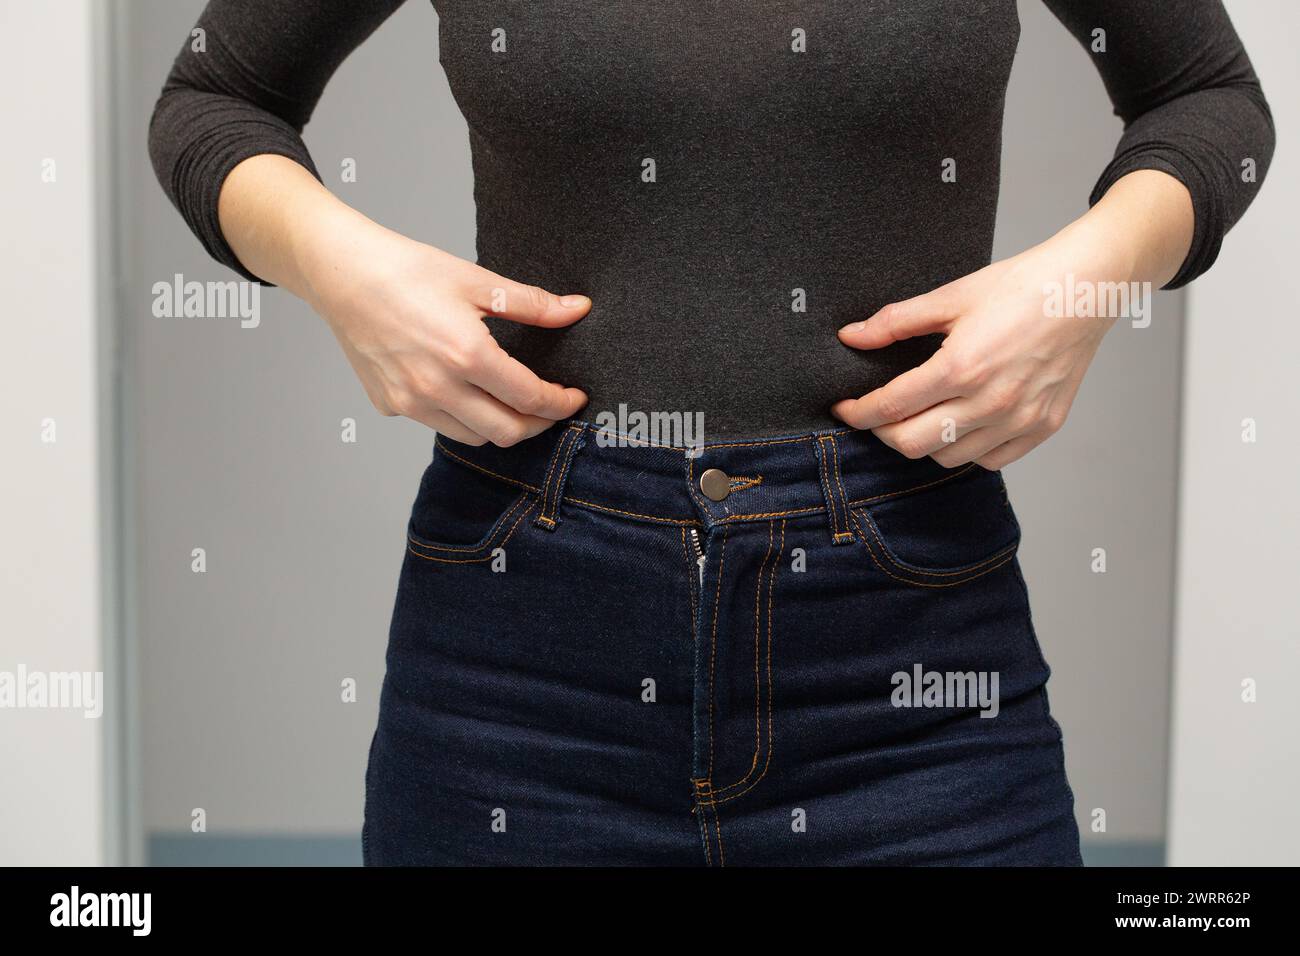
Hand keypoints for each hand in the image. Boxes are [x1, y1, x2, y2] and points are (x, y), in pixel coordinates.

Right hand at [304, 222, 589, 445]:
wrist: (342, 274)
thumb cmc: (407, 271)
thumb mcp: (478, 281)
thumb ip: (533, 305)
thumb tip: (579, 309)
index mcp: (467, 355)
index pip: (530, 399)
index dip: (561, 404)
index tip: (574, 398)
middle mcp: (438, 388)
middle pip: (506, 432)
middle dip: (538, 424)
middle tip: (550, 407)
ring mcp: (410, 402)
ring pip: (473, 437)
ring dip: (500, 426)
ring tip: (512, 402)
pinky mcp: (390, 405)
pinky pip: (437, 424)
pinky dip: (460, 416)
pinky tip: (464, 391)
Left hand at [832, 237, 1123, 469]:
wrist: (1084, 289)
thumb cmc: (1020, 287)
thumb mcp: (951, 297)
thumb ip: (895, 322)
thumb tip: (850, 336)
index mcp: (961, 367)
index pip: (890, 408)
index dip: (857, 413)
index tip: (843, 408)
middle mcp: (990, 403)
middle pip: (911, 444)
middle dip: (882, 432)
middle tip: (876, 415)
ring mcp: (1018, 420)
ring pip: (948, 458)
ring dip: (923, 442)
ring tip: (919, 416)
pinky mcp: (1042, 428)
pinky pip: (989, 461)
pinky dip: (966, 450)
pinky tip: (959, 425)